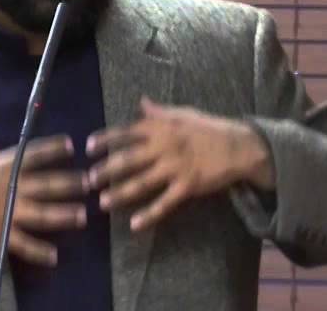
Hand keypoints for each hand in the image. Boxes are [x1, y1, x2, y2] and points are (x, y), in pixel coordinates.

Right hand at [0, 124, 88, 265]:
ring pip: (42, 214)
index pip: (33, 154)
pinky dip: (39, 251)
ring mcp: (5, 212)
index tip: (72, 146)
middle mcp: (9, 188)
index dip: (54, 149)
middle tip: (91, 183)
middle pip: (46, 185)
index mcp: (0, 166)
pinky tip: (55, 256)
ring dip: (64, 215)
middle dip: (71, 184)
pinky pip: (23, 244)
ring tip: (83, 216)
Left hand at [86, 97, 272, 231]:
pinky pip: (164, 203)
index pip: (126, 132)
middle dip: (105, 171)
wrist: (238, 146)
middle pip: (127, 159)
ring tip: (103, 203)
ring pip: (141, 183)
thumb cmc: (208, 128)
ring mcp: (175, 167)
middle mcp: (164, 146)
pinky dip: (149, 215)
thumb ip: (158, 112)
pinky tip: (135, 224)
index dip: (105, 139)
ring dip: (120, 194)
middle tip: (88, 181)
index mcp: (160, 127)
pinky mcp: (187, 186)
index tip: (88, 147)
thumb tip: (140, 101)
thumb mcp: (182, 114)